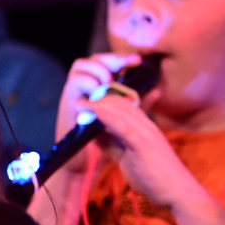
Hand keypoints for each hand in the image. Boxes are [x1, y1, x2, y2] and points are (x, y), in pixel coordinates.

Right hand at [54, 53, 141, 174]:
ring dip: (97, 69)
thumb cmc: (107, 144)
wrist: (88, 165)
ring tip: (110, 81)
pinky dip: (87, 82)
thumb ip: (139, 105)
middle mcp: (87, 87)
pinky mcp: (67, 102)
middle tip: (125, 64)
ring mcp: (76, 93)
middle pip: (96, 59)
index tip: (138, 60)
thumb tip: (157, 89)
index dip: (123, 59)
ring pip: (81, 66)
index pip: (111, 64)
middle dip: (111, 59)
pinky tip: (99, 91)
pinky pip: (74, 82)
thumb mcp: (126, 120)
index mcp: (102, 88)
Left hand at [79, 92, 197, 209]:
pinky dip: (108, 117)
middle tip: (79, 103)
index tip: (87, 105)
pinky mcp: (143, 143)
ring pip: (121, 111)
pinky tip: (96, 111)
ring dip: (99, 105)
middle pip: (120, 105)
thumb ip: (113, 146)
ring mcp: (146, 133)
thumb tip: (95, 137)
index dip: (105, 103)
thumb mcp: (128, 159)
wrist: (178, 192)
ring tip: (80, 104)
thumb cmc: (156, 178)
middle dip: (98, 101)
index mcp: (145, 129)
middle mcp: (146, 126)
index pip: (124, 107)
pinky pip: (123, 126)